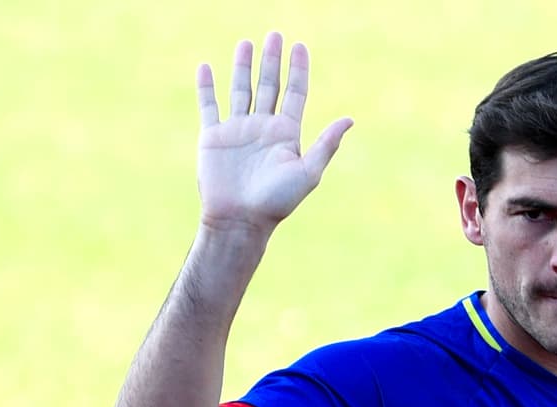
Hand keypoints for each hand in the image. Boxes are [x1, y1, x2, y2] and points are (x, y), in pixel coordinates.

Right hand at [195, 33, 351, 233]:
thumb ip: (326, 144)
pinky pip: (209, 106)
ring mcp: (237, 130)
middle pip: (269, 85)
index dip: (298, 70)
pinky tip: (206, 67)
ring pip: (241, 90)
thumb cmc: (275, 202)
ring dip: (243, 66)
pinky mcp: (213, 137)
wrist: (239, 221)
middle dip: (272, 60)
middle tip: (275, 35)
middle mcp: (262, 128)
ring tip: (246, 43)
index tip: (300, 46)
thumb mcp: (308, 172)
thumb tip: (350, 119)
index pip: (295, 93)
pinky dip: (206, 87)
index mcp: (286, 134)